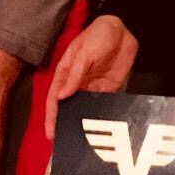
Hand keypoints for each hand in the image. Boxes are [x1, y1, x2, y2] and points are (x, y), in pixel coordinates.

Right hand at [45, 15, 138, 139]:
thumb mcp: (83, 52)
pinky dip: (101, 117)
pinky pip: (103, 106)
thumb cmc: (97, 36)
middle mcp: (77, 85)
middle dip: (65, 125)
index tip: (50, 134)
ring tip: (81, 142)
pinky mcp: (109, 90)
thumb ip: (74, 74)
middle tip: (64, 145)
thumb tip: (61, 97)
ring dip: (83, 123)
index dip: (51, 117)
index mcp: (65, 74)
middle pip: (68, 108)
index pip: (55, 99)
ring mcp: (93, 88)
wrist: (124, 29)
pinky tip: (101, 130)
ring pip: (85, 110)